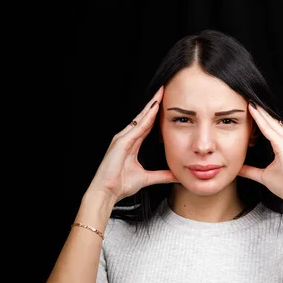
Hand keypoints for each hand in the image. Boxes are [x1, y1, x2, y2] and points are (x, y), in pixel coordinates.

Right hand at [86, 86, 178, 202]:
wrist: (107, 192)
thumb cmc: (120, 184)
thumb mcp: (146, 178)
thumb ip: (161, 175)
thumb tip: (176, 175)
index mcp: (131, 144)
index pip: (146, 125)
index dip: (155, 114)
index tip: (165, 104)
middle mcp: (126, 138)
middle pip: (143, 117)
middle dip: (153, 104)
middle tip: (164, 90)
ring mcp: (122, 138)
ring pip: (140, 119)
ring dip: (151, 106)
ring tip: (161, 94)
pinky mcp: (121, 142)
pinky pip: (136, 127)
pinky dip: (146, 118)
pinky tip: (154, 110)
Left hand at [238, 103, 282, 203]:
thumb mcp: (262, 176)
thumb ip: (250, 171)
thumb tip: (238, 168)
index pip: (269, 128)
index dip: (259, 118)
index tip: (249, 109)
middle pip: (271, 121)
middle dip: (259, 111)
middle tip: (247, 98)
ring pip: (270, 122)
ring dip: (260, 112)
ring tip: (248, 101)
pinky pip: (270, 130)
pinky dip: (261, 120)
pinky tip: (253, 112)